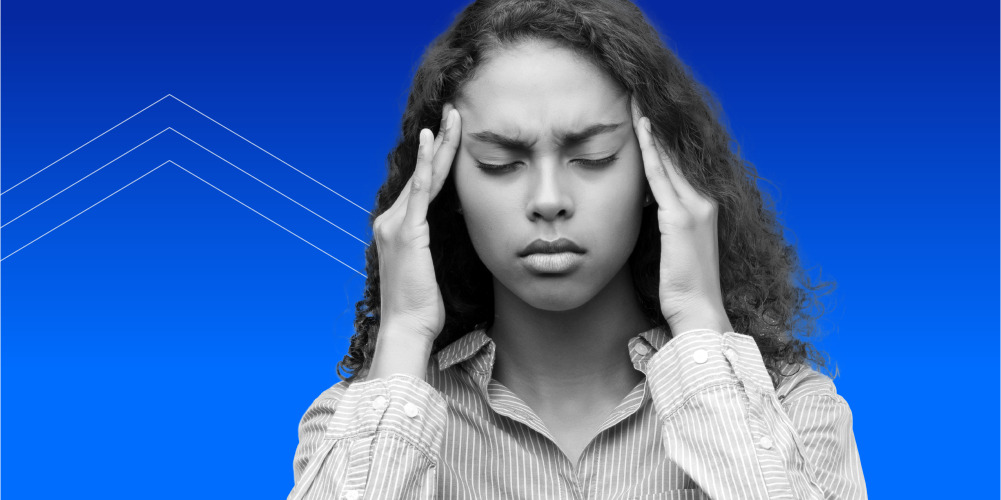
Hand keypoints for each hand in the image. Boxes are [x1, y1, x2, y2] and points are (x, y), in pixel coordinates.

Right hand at [373, 103, 460, 343]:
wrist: (407, 328)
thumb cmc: (421, 307)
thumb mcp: (429, 270)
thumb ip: (434, 247)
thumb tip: (455, 232)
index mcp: (398, 229)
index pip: (422, 186)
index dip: (437, 158)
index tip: (450, 135)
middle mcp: (391, 221)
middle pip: (422, 173)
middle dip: (440, 141)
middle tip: (454, 112)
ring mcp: (396, 224)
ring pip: (424, 175)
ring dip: (439, 143)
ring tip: (453, 117)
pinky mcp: (407, 231)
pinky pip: (419, 190)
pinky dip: (425, 163)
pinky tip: (432, 141)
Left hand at [630, 96, 732, 334]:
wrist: (698, 310)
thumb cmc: (682, 284)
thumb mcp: (673, 244)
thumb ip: (663, 218)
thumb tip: (645, 201)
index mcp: (704, 206)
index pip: (680, 162)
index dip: (662, 136)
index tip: (645, 112)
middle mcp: (704, 201)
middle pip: (676, 152)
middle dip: (656, 123)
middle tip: (638, 94)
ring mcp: (695, 208)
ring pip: (669, 158)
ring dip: (651, 129)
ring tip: (635, 102)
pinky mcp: (680, 219)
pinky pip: (661, 178)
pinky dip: (651, 152)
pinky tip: (641, 130)